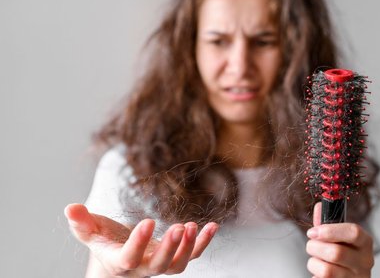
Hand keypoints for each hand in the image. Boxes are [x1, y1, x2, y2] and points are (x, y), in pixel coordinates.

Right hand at [64, 203, 217, 276]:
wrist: (118, 257)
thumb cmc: (104, 242)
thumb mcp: (90, 231)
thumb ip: (81, 222)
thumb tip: (70, 208)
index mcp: (120, 261)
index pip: (129, 257)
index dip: (138, 243)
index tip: (148, 221)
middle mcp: (142, 267)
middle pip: (159, 265)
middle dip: (170, 248)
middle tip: (179, 228)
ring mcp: (161, 264)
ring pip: (177, 265)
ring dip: (189, 247)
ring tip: (193, 226)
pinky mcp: (174, 256)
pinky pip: (193, 254)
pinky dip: (203, 242)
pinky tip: (212, 226)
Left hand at [305, 202, 373, 277]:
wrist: (346, 277)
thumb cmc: (342, 255)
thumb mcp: (338, 237)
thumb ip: (327, 223)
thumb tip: (319, 206)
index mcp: (365, 242)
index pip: (354, 232)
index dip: (330, 231)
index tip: (313, 231)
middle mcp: (365, 262)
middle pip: (336, 253)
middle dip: (315, 247)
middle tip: (311, 246)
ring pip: (327, 270)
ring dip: (313, 263)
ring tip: (316, 260)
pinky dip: (315, 274)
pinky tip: (320, 272)